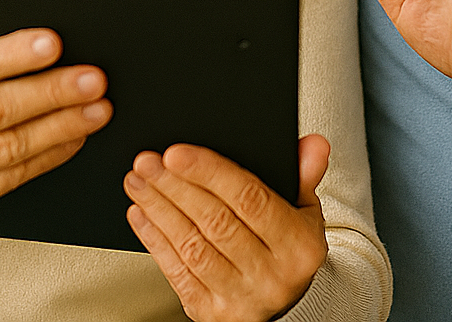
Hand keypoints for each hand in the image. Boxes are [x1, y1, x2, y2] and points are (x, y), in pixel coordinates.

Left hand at [123, 136, 330, 321]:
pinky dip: (155, 240)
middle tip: (147, 161)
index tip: (176, 152)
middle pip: (215, 222)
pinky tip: (141, 214)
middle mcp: (271, 276)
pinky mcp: (210, 312)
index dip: (211, 173)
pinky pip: (176, 272)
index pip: (251, 200)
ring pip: (192, 246)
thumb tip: (313, 145)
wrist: (284, 305)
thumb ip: (304, 175)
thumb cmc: (288, 250)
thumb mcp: (305, 212)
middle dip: (175, 186)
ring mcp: (240, 297)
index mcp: (298, 246)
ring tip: (139, 181)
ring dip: (159, 209)